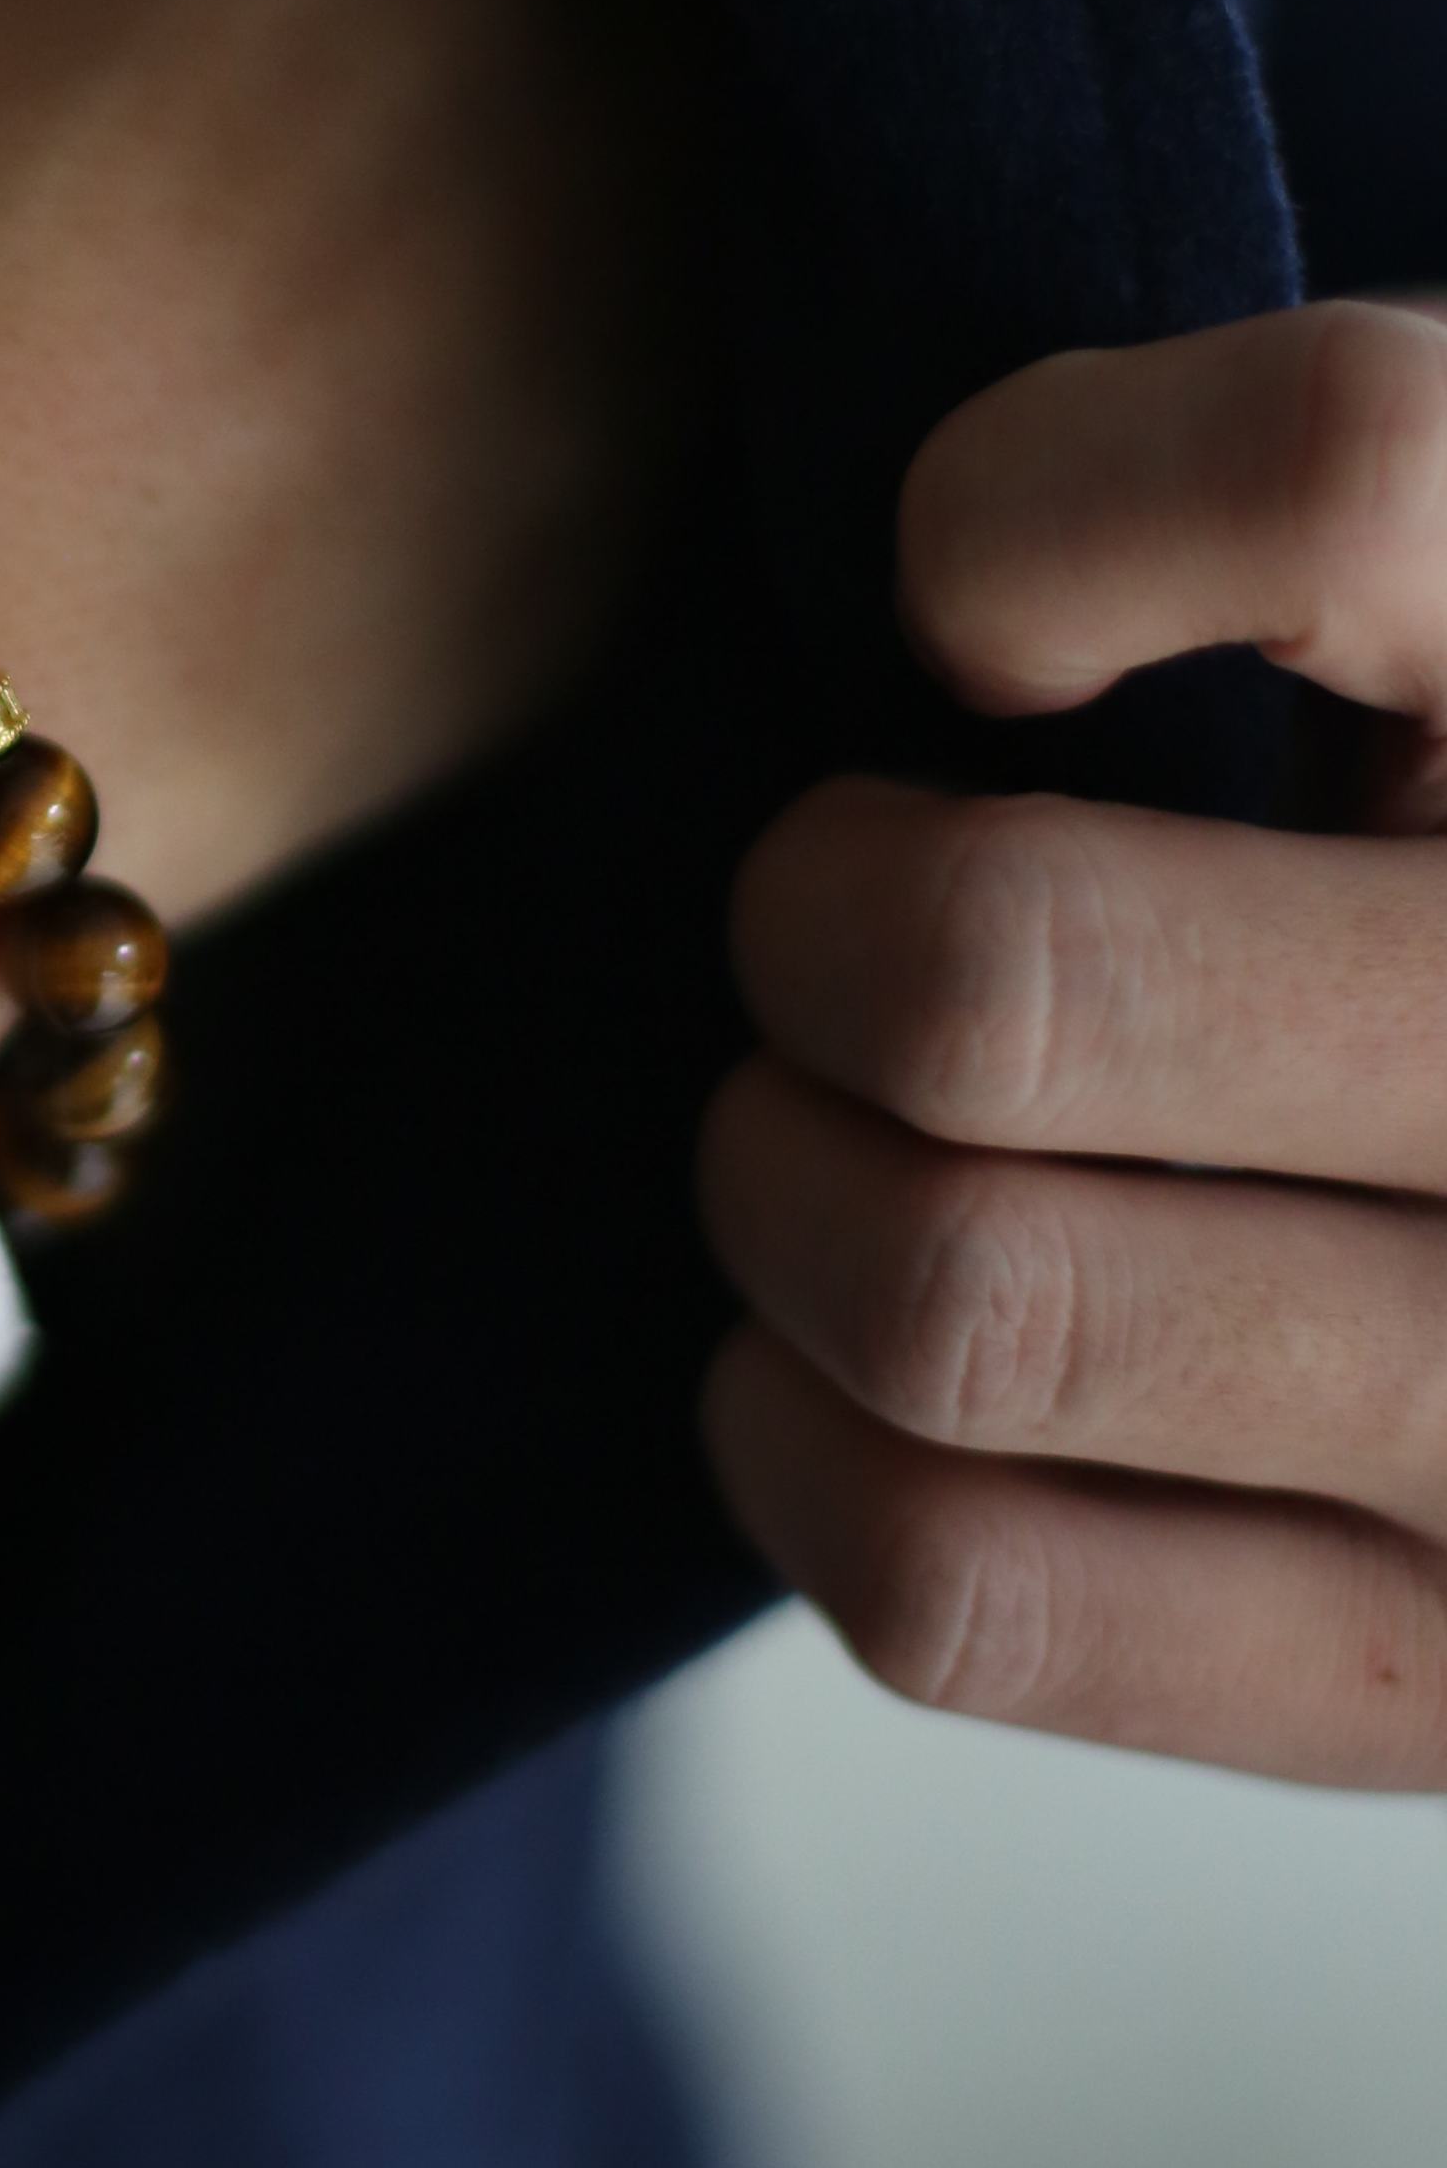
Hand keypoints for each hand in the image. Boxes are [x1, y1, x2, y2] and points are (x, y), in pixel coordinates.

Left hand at [704, 298, 1446, 1783]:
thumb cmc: (1398, 837)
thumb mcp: (1408, 588)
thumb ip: (1205, 493)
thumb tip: (957, 610)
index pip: (1327, 475)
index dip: (1020, 527)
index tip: (969, 629)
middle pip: (997, 966)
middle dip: (815, 927)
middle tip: (828, 923)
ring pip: (953, 1297)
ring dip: (785, 1190)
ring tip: (833, 1136)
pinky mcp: (1431, 1692)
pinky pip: (955, 1583)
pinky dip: (795, 1443)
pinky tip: (837, 1360)